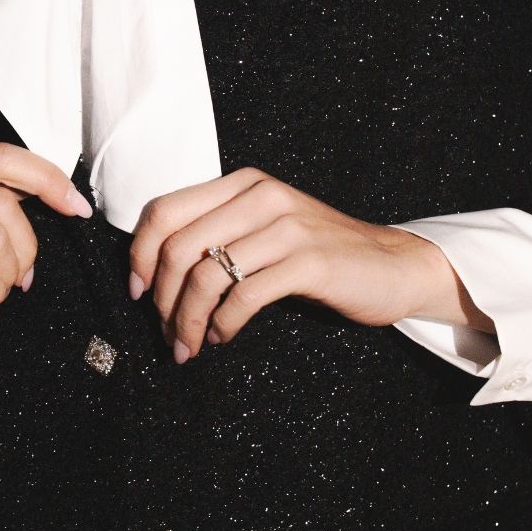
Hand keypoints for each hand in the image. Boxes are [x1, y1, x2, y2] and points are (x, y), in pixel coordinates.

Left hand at [129, 169, 493, 363]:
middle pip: (179, 247)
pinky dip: (224, 324)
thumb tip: (154, 275)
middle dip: (162, 299)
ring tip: (189, 346)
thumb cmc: (319, 255)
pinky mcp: (309, 261)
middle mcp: (261, 196)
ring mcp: (287, 226)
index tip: (137, 293)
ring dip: (188, 320)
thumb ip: (218, 235)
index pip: (164, 210)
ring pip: (207, 274)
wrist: (394, 265)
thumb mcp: (263, 230)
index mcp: (242, 184)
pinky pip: (244, 296)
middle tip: (166, 334)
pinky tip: (224, 337)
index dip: (139, 254)